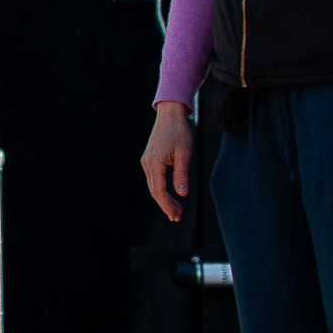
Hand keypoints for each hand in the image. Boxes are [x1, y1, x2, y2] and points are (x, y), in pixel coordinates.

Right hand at [139, 101, 192, 221]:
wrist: (170, 114)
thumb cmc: (179, 132)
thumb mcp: (184, 154)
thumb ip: (181, 174)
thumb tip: (182, 194)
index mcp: (154, 163)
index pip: (159, 190)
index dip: (167, 205)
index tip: (176, 216)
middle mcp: (147, 164)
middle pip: (154, 191)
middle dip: (165, 205)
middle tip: (177, 217)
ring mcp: (147, 161)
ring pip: (154, 186)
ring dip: (164, 199)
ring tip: (177, 210)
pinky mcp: (150, 159)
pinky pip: (155, 179)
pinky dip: (162, 190)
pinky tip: (171, 195)